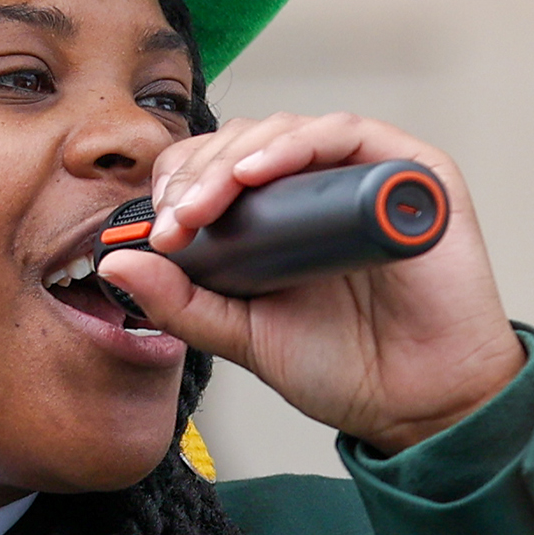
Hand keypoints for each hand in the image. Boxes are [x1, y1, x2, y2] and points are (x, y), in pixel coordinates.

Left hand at [98, 112, 525, 451]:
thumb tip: (116, 261)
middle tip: (176, 221)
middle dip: (197, 174)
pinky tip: (260, 171)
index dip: (178, 184)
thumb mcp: (241, 334)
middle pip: (243, 142)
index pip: (214, 169)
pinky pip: (347, 133)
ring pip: (286, 131)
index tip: (158, 231)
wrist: (417, 404)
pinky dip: (297, 143)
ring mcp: (364, 175)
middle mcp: (319, 187)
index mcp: (279, 217)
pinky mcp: (411, 172)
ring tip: (207, 202)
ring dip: (235, 157)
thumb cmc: (343, 366)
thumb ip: (182, 302)